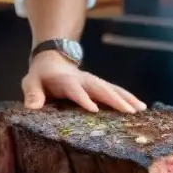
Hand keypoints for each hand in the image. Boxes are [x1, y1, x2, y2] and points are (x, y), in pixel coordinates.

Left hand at [21, 51, 145, 112]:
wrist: (52, 59)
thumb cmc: (41, 76)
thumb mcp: (31, 82)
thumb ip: (32, 94)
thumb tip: (32, 108)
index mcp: (65, 81)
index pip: (75, 89)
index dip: (83, 99)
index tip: (94, 110)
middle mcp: (83, 80)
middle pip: (100, 88)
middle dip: (114, 99)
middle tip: (129, 112)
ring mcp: (93, 81)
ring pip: (112, 88)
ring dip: (126, 98)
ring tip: (141, 109)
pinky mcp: (99, 85)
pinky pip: (115, 91)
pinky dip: (128, 97)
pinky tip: (141, 107)